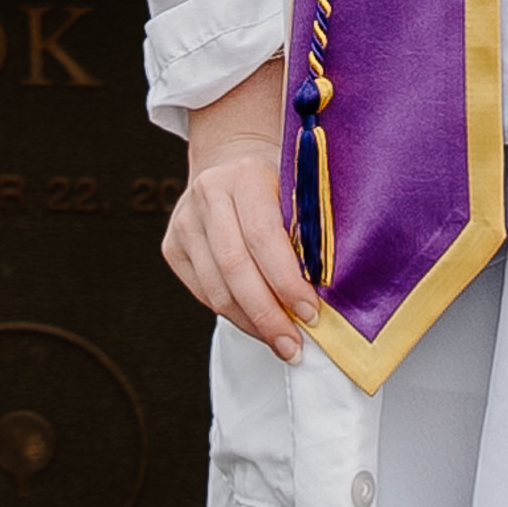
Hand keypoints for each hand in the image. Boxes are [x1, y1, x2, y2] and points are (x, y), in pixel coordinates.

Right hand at [164, 60, 311, 358]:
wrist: (231, 160)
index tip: (312, 314)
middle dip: (268, 315)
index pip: (263, 236)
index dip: (287, 281)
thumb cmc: (280, 181)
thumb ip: (311, 228)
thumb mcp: (300, 189)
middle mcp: (208, 194)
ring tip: (281, 344)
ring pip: (216, 288)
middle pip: (235, 268)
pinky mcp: (173, 245)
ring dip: (251, 323)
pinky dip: (234, 315)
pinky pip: (204, 292)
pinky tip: (259, 326)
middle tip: (294, 346)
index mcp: (245, 174)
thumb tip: (334, 291)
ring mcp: (184, 221)